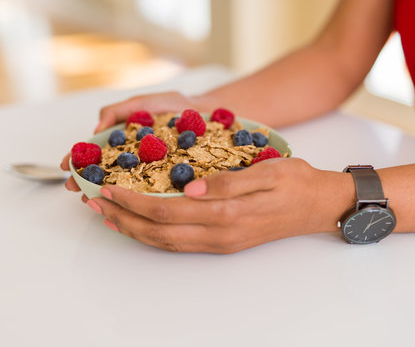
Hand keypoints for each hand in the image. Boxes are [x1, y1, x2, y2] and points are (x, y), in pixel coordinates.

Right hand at [60, 91, 209, 194]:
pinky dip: (134, 198)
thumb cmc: (179, 107)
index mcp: (125, 139)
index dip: (78, 159)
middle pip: (103, 171)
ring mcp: (149, 171)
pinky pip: (148, 191)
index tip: (66, 167)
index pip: (95, 151)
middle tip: (75, 189)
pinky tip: (125, 204)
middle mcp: (134, 158)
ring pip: (122, 184)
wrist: (214, 115)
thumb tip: (97, 126)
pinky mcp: (167, 181)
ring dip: (104, 192)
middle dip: (85, 180)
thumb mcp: (147, 102)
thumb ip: (121, 109)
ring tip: (93, 199)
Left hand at [87, 158, 354, 253]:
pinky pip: (178, 242)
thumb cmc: (296, 182)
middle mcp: (219, 234)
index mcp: (227, 214)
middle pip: (158, 232)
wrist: (320, 205)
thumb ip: (229, 182)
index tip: (109, 189)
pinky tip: (140, 225)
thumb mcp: (268, 172)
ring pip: (165, 242)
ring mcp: (220, 242)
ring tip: (107, 215)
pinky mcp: (222, 241)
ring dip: (132, 229)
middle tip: (94, 203)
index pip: (167, 211)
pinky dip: (153, 235)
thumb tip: (191, 188)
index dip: (134, 201)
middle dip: (122, 218)